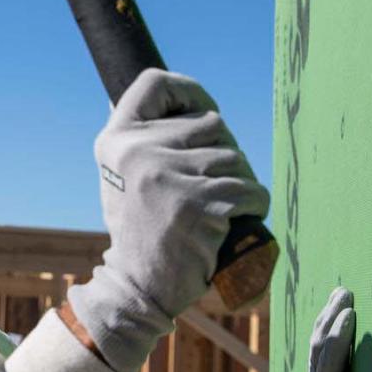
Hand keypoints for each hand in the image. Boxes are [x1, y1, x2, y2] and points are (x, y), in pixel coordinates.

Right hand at [66, 69, 269, 371]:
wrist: (136, 287)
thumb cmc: (141, 231)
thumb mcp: (124, 176)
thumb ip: (142, 139)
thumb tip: (170, 94)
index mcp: (117, 140)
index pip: (154, 83)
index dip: (187, 90)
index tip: (202, 110)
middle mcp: (137, 150)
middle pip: (212, 123)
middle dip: (226, 151)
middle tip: (214, 185)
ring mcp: (167, 175)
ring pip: (235, 158)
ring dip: (242, 182)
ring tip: (223, 209)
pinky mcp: (198, 202)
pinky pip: (249, 189)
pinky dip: (255, 205)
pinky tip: (240, 219)